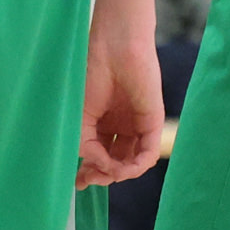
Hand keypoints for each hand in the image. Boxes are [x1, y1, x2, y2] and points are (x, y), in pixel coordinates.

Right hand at [79, 33, 166, 186]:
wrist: (113, 47)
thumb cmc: (92, 73)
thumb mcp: (80, 116)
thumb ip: (86, 145)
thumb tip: (98, 167)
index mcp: (101, 122)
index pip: (99, 156)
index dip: (89, 172)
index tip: (77, 181)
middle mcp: (120, 126)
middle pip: (115, 163)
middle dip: (101, 175)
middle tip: (87, 180)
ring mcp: (136, 125)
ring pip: (131, 162)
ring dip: (118, 174)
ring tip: (106, 173)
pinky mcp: (152, 122)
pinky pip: (148, 154)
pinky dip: (136, 167)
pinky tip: (122, 169)